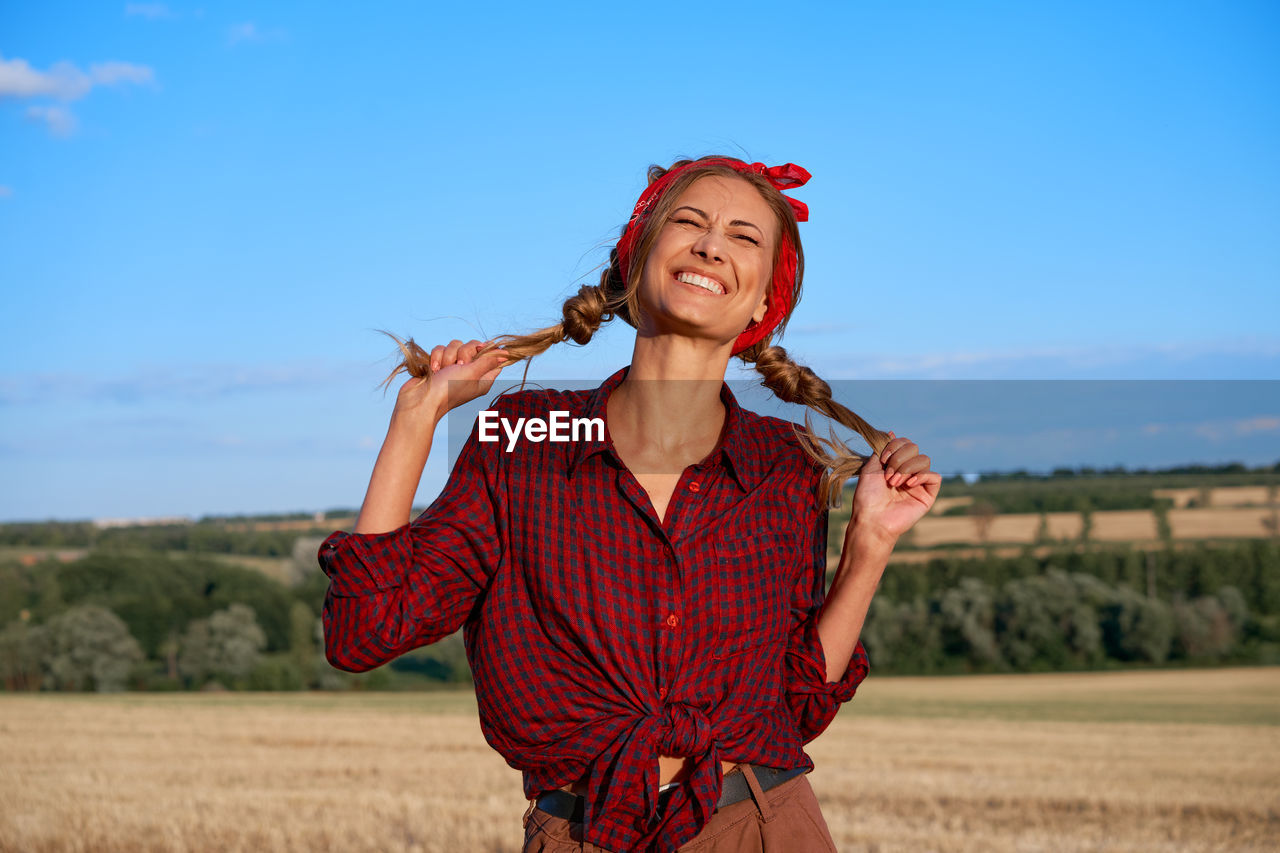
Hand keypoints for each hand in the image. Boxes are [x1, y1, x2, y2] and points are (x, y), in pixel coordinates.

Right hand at [394, 338, 513, 424]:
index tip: (479, 350)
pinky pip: (440, 349)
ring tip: (443, 371)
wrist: (421, 400)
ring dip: (447, 356)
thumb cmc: (449, 390)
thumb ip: (488, 361)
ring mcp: (453, 368)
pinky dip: (436, 357)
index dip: (486, 350)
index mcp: (483, 377)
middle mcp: (469, 372)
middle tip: (459, 365)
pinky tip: (434, 370)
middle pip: (473, 346)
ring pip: (455, 345)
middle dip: (463, 352)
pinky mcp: (439, 364)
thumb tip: (506, 354)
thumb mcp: (472, 374)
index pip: (492, 357)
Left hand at [849, 432, 941, 545]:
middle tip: (888, 476)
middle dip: (899, 459)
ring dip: (907, 468)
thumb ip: (882, 449)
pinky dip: (922, 476)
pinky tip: (909, 485)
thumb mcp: (870, 467)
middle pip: (914, 448)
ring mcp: (918, 482)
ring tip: (895, 483)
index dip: (894, 446)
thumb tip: (891, 432)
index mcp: (894, 464)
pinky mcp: (928, 494)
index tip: (883, 460)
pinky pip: (935, 476)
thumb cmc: (868, 496)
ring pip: (924, 460)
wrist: (872, 519)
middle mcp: (907, 471)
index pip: (904, 443)